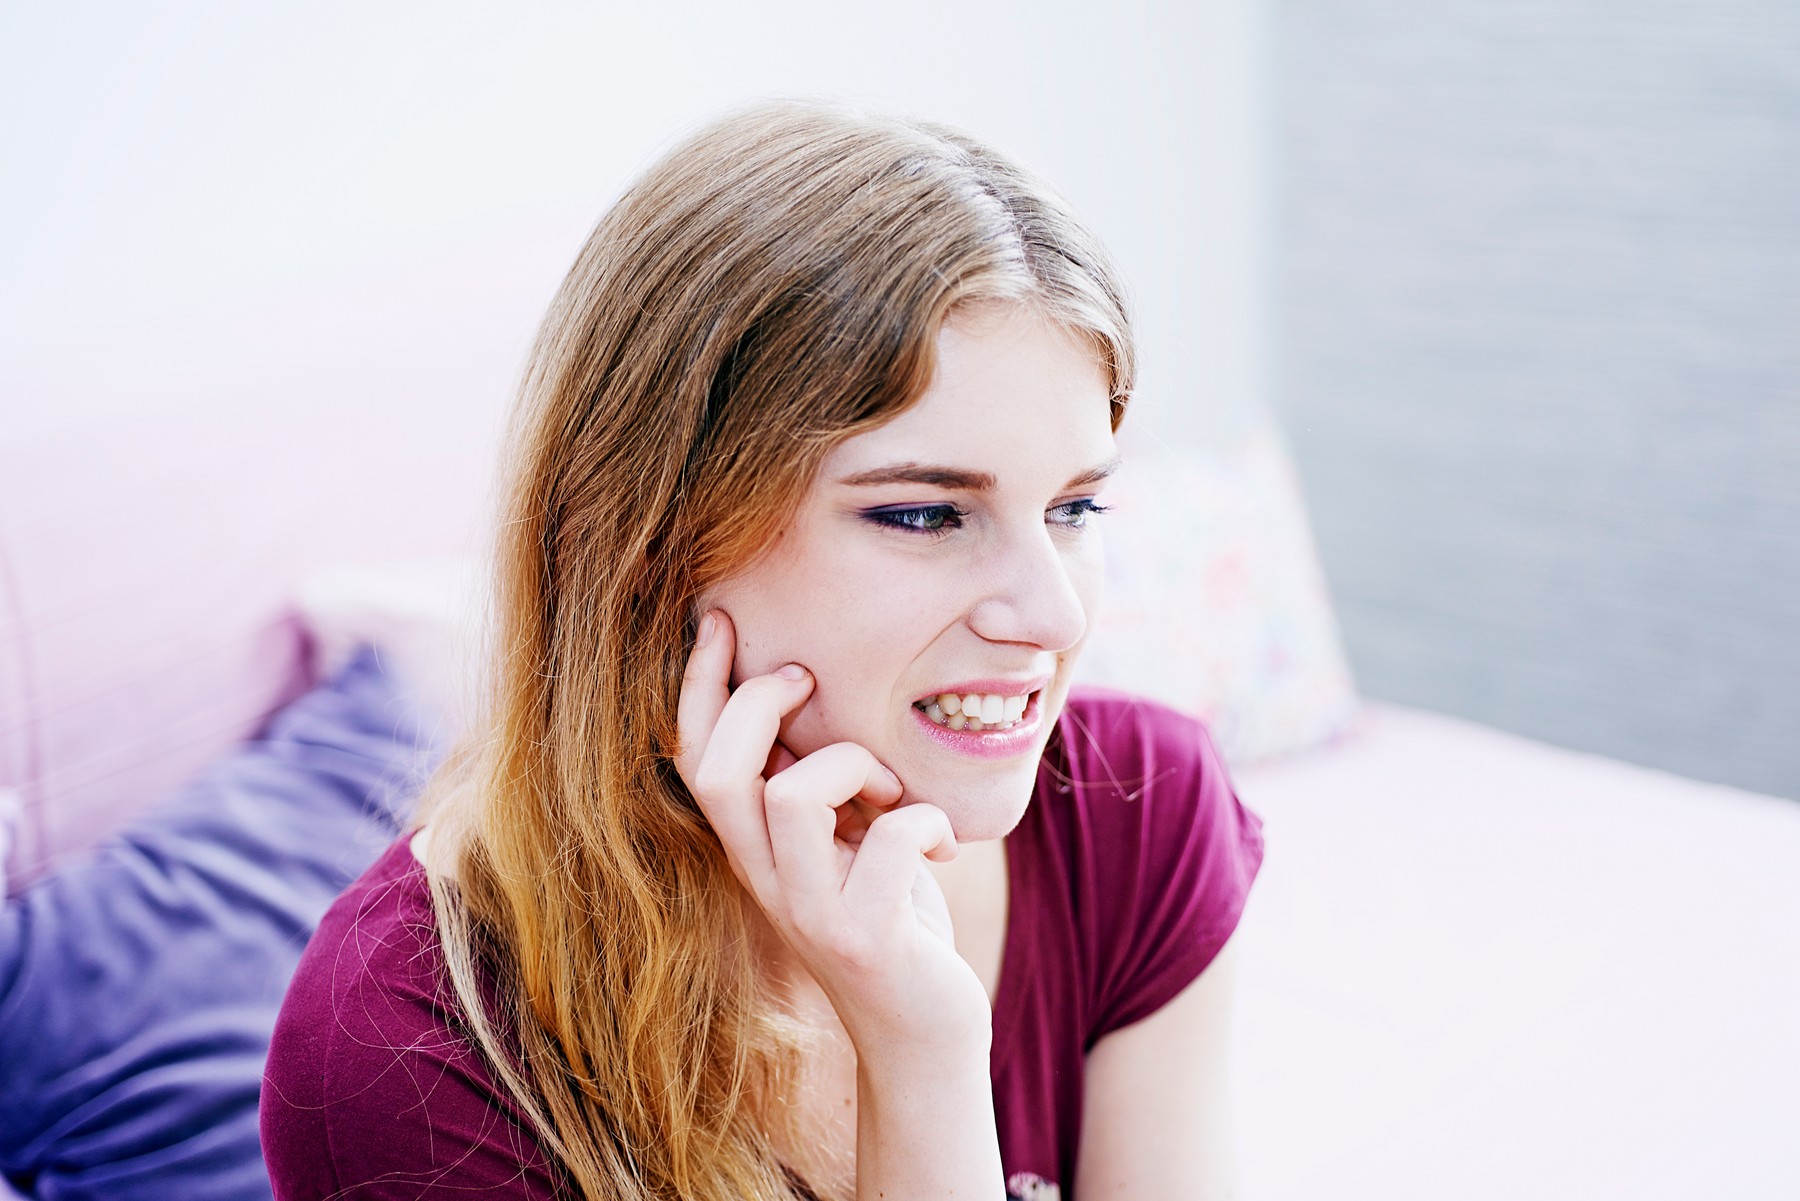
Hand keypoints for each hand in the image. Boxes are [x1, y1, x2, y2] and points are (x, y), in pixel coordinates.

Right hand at [675, 609, 992, 1059]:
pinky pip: (888, 842)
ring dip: (853, 765)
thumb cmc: (895, 924)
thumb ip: (827, 790)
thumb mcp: (847, 847)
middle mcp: (765, 882)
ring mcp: (811, 913)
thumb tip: (822, 702)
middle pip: (720, 772)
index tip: (721, 620)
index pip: (694, 758)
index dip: (698, 686)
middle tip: (811, 684)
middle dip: (760, 702)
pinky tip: (942, 845)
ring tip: (889, 792)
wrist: (927, 1037)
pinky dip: (925, 823)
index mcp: (754, 851)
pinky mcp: (867, 938)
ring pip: (792, 795)